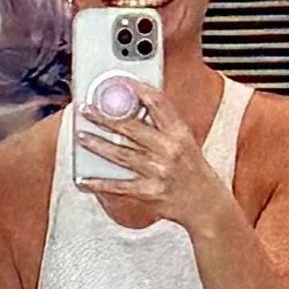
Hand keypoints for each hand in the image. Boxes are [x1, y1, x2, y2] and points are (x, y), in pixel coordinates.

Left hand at [75, 85, 233, 228]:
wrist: (207, 205)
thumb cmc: (195, 172)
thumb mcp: (187, 142)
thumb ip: (164, 125)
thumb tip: (138, 105)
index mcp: (179, 133)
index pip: (158, 103)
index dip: (137, 90)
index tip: (120, 83)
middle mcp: (169, 150)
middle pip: (131, 128)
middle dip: (104, 117)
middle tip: (86, 109)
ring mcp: (158, 171)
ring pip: (121, 154)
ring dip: (98, 144)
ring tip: (81, 135)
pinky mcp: (149, 192)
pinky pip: (119, 186)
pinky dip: (99, 183)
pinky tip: (84, 180)